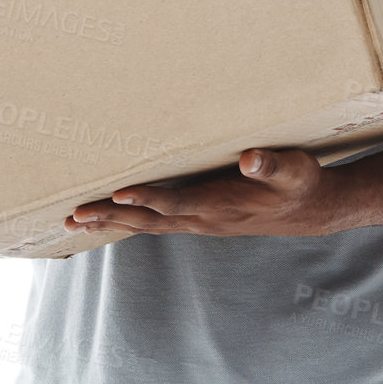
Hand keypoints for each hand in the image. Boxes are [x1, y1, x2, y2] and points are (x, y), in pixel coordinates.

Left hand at [65, 148, 341, 239]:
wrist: (309, 210)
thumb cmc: (300, 182)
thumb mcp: (294, 169)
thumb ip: (271, 164)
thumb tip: (251, 159)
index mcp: (221, 205)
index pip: (177, 203)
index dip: (148, 199)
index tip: (118, 195)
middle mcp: (204, 218)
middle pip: (149, 220)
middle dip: (111, 218)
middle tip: (75, 215)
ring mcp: (198, 222)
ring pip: (146, 225)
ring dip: (110, 223)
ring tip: (74, 221)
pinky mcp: (197, 219)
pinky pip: (154, 222)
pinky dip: (126, 221)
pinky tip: (105, 218)